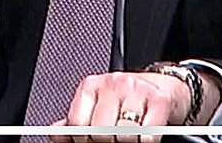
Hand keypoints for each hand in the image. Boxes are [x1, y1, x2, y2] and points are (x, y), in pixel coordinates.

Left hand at [48, 71, 188, 142]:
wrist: (165, 85)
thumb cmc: (128, 99)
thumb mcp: (99, 106)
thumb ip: (78, 121)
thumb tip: (55, 135)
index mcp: (92, 86)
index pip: (77, 124)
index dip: (82, 141)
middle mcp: (113, 83)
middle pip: (100, 131)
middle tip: (113, 141)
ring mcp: (137, 90)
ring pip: (124, 134)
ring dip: (127, 142)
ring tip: (129, 138)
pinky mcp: (159, 100)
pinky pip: (148, 133)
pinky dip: (146, 141)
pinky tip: (145, 136)